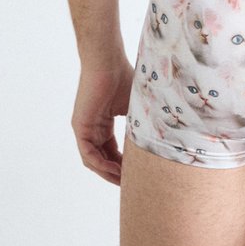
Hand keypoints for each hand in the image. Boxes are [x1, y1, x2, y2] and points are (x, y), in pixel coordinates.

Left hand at [71, 56, 134, 185]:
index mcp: (104, 122)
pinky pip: (88, 154)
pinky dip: (101, 165)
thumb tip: (164, 137)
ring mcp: (84, 128)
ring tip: (124, 182)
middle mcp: (92, 128)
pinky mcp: (79, 127)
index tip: (137, 173)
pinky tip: (115, 171)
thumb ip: (142, 123)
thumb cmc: (123, 76)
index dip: (124, 164)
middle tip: (133, 184)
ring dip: (108, 173)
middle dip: (117, 173)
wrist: (107, 61)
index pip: (112, 150)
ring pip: (94, 160)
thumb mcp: (136, 106)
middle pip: (103, 159)